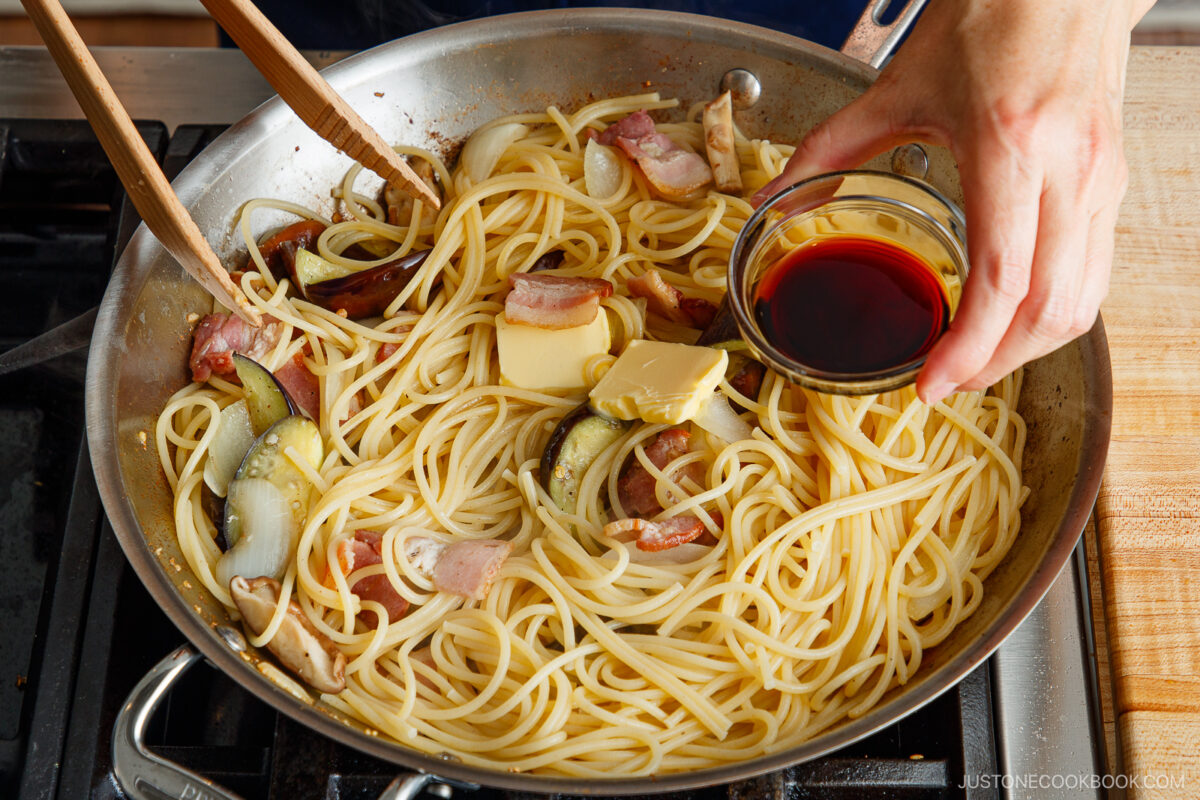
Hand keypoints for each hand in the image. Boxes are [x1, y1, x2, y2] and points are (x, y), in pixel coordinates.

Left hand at [754, 0, 1153, 403]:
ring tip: (975, 362)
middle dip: (997, 365)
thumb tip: (775, 200)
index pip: (1002, 279)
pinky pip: (1095, 273)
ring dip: (1029, 349)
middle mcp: (1070, 169)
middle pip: (1051, 310)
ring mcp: (1102, 178)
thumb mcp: (897, 86)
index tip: (930, 384)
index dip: (968, 348)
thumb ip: (828, 149)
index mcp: (1009, 145)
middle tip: (947, 383)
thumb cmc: (991, 16)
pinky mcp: (1114, 181)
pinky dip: (1053, 314)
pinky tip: (1011, 319)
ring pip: (1084, 301)